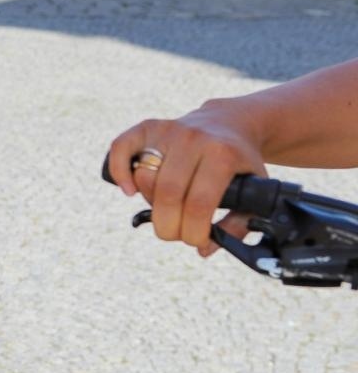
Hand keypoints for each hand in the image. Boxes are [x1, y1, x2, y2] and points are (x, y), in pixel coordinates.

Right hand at [107, 103, 266, 255]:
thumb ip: (236, 225)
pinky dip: (119, 172)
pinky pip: (121, 148)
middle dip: (168, 225)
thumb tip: (203, 249)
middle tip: (175, 233)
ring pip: (145, 178)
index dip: (192, 231)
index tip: (196, 241)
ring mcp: (168, 130)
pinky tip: (130, 191)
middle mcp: (193, 139)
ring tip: (166, 208)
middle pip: (168, 194)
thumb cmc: (238, 164)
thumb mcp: (253, 191)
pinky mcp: (148, 127)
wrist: (230, 123)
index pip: (199, 203)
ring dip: (151, 203)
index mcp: (223, 155)